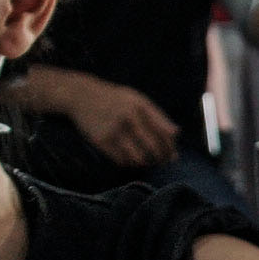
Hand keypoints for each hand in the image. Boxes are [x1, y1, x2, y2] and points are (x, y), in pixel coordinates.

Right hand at [62, 73, 181, 168]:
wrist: (82, 96)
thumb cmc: (115, 99)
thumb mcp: (137, 99)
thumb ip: (157, 115)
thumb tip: (176, 134)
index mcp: (141, 106)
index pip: (164, 132)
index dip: (170, 147)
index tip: (172, 154)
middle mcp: (128, 118)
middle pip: (153, 147)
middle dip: (161, 159)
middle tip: (162, 163)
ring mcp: (114, 130)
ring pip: (138, 158)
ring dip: (145, 163)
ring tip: (146, 161)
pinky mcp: (101, 141)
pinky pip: (121, 160)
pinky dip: (129, 163)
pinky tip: (130, 159)